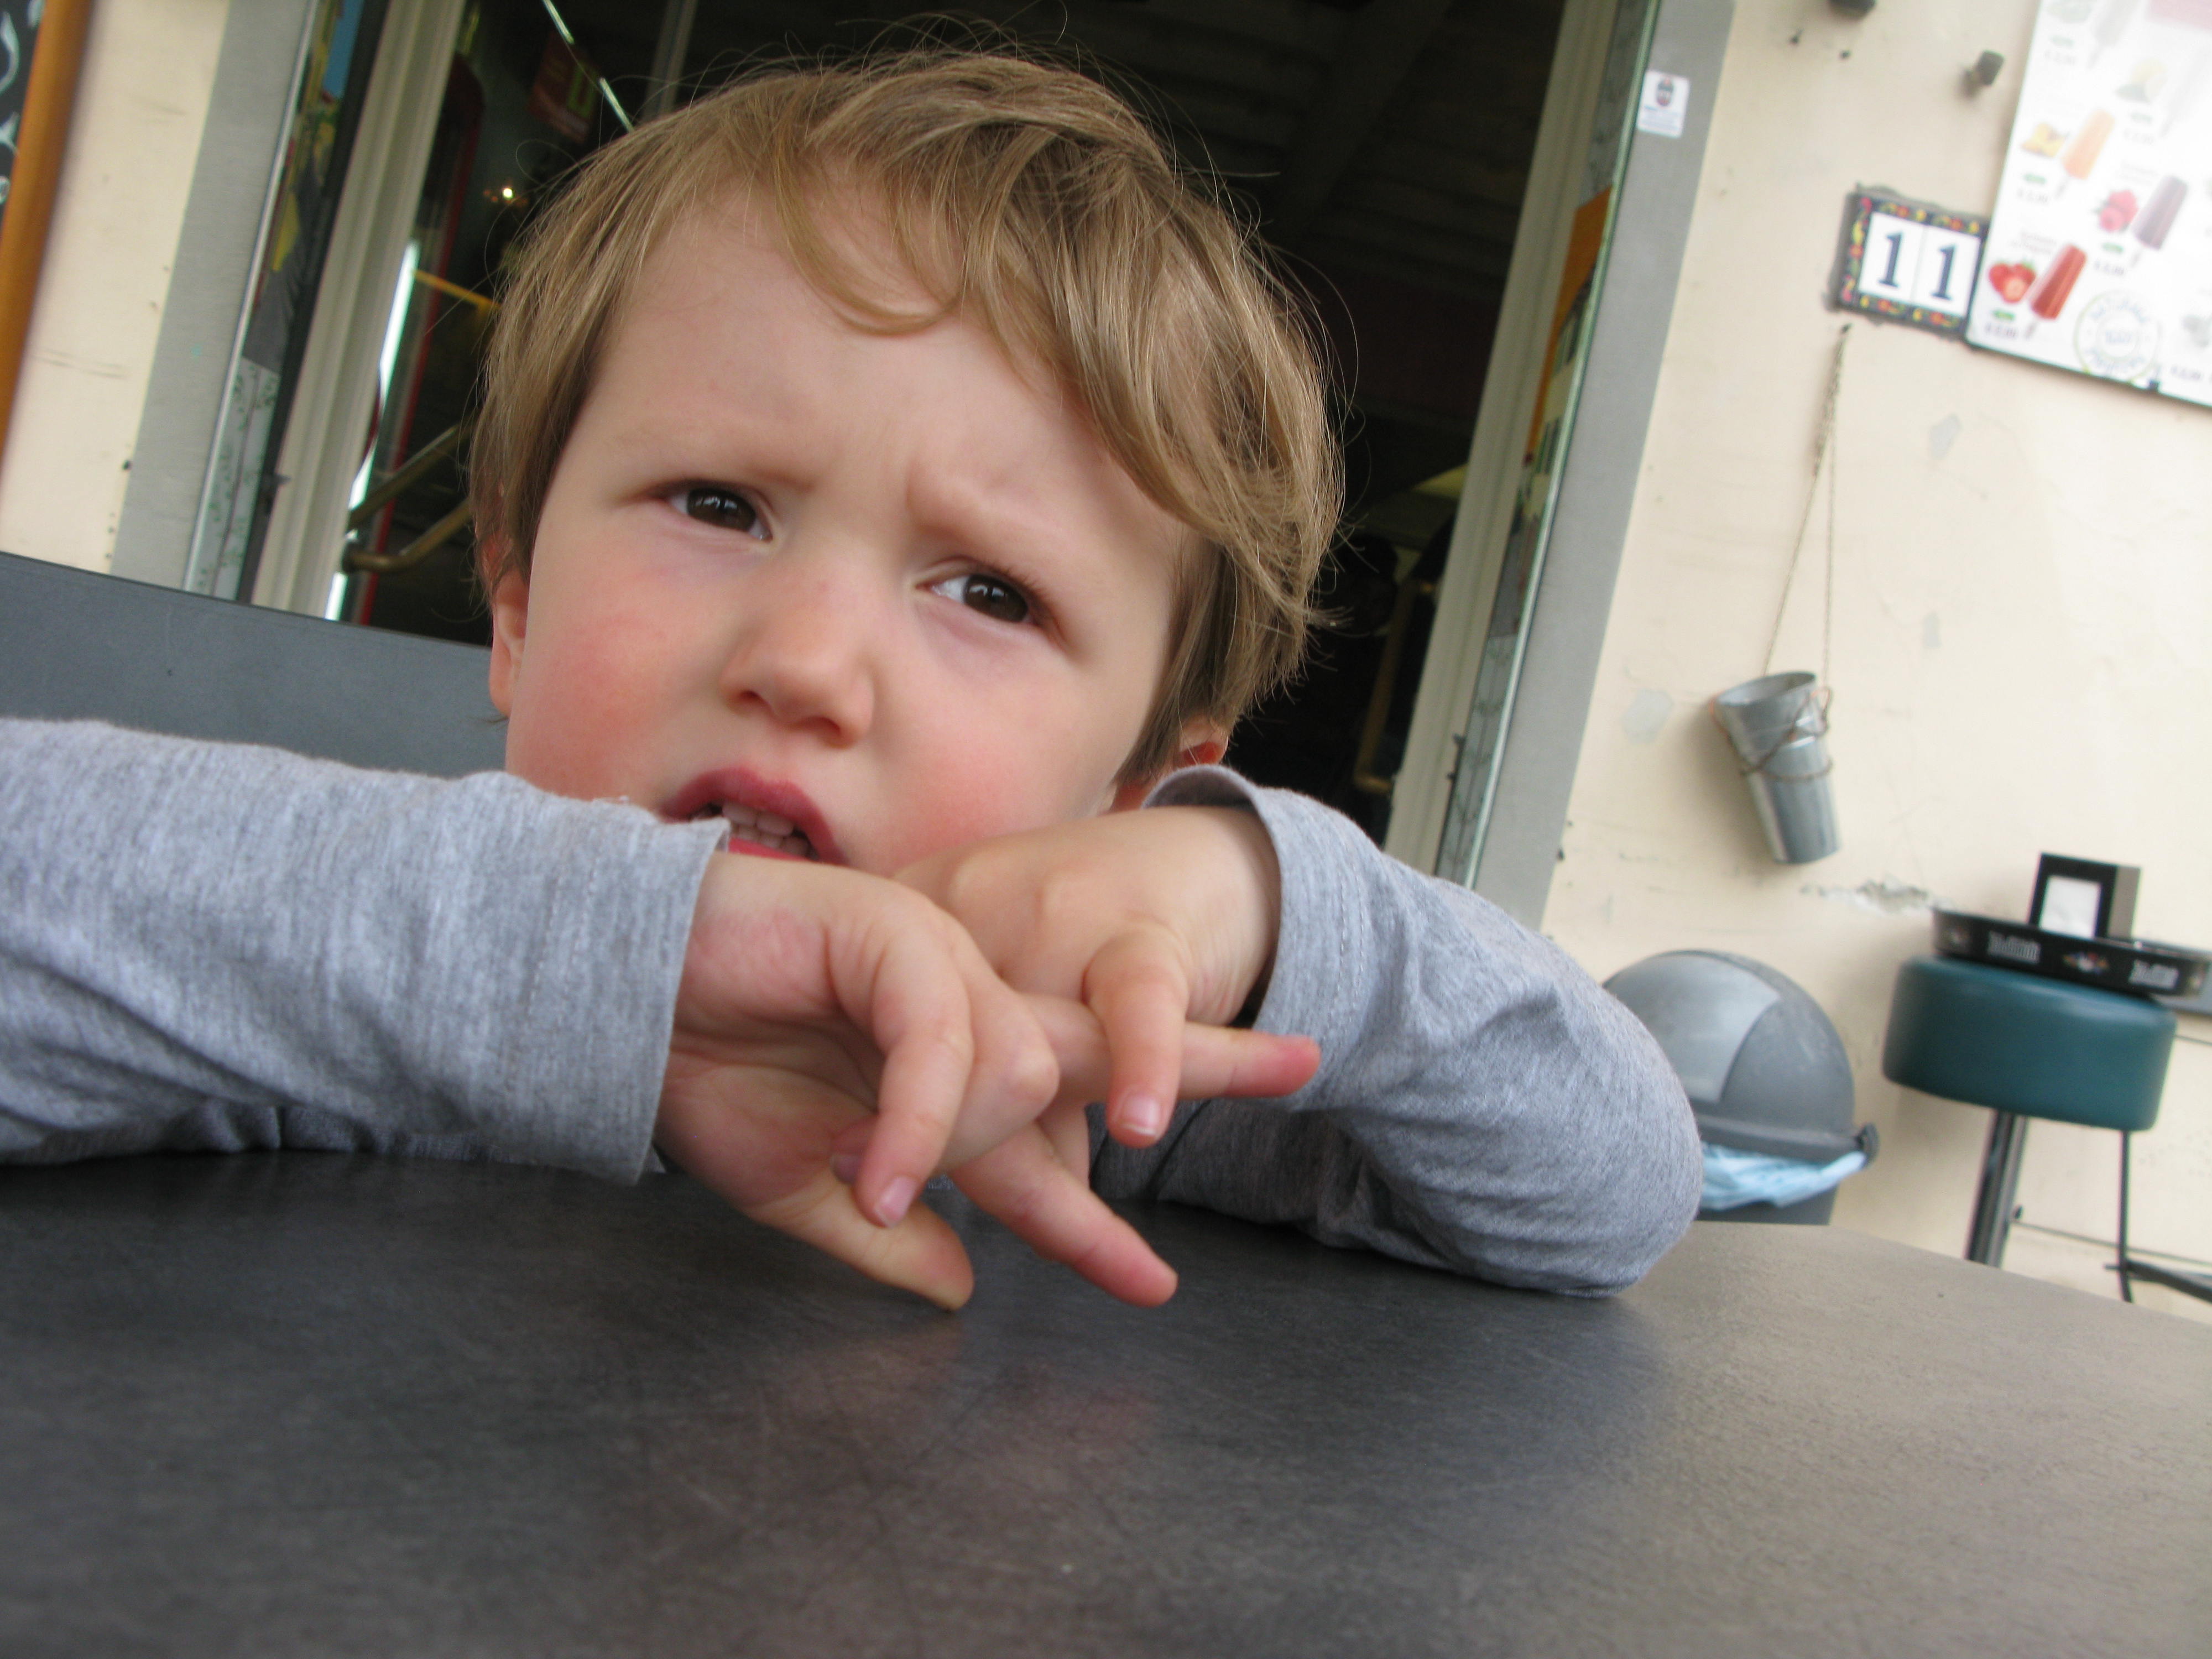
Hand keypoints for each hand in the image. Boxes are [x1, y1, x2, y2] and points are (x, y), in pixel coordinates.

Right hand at [650, 852, 1312, 1309]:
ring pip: (1016, 1065)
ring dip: (963, 1141)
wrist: (621, 994)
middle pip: (1097, 1045)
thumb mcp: (800, 1186)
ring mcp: (933, 963)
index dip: (1095, 1220)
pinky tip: (876, 1168)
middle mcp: (960, 1008)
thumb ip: (884, 1234)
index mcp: (943, 1067)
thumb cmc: (702, 1070)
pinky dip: (917, 1113)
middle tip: (1300, 1061)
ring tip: (869, 1176)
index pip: (1049, 1136)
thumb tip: (959, 1286)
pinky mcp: (893, 933)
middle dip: (1200, 1061)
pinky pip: (943, 1037)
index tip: (1154, 1284)